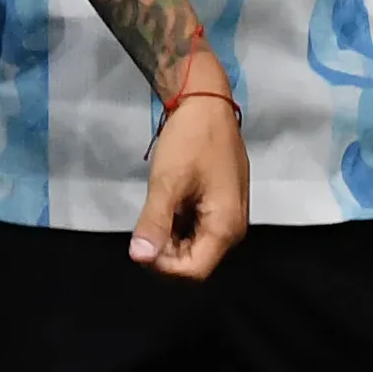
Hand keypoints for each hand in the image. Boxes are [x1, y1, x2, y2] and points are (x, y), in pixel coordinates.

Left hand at [131, 74, 247, 280]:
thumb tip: (139, 258)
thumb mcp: (167, 182)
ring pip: (195, 246)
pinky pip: (199, 228)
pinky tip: (168, 203)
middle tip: (147, 223)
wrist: (207, 100)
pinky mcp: (223, 203)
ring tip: (157, 209)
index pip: (193, 271)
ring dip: (171, 237)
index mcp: (225, 227)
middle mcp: (233, 227)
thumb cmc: (190, 140)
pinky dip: (179, 224)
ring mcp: (230, 215)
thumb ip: (154, 223)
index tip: (144, 239)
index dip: (163, 265)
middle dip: (167, 251)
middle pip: (195, 261)